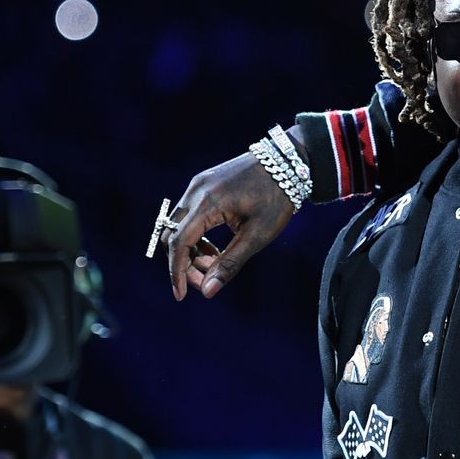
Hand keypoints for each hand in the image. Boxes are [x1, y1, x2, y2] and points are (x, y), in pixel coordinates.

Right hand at [167, 151, 294, 300]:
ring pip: (177, 226)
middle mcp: (195, 191)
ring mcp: (197, 185)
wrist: (287, 162)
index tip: (182, 295)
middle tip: (204, 282)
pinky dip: (195, 236)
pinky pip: (187, 215)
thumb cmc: (277, 198)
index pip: (179, 243)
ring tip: (213, 264)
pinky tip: (213, 249)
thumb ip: (231, 263)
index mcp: (207, 202)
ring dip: (189, 250)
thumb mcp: (258, 235)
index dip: (177, 272)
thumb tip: (208, 291)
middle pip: (172, 235)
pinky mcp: (202, 184)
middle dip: (183, 263)